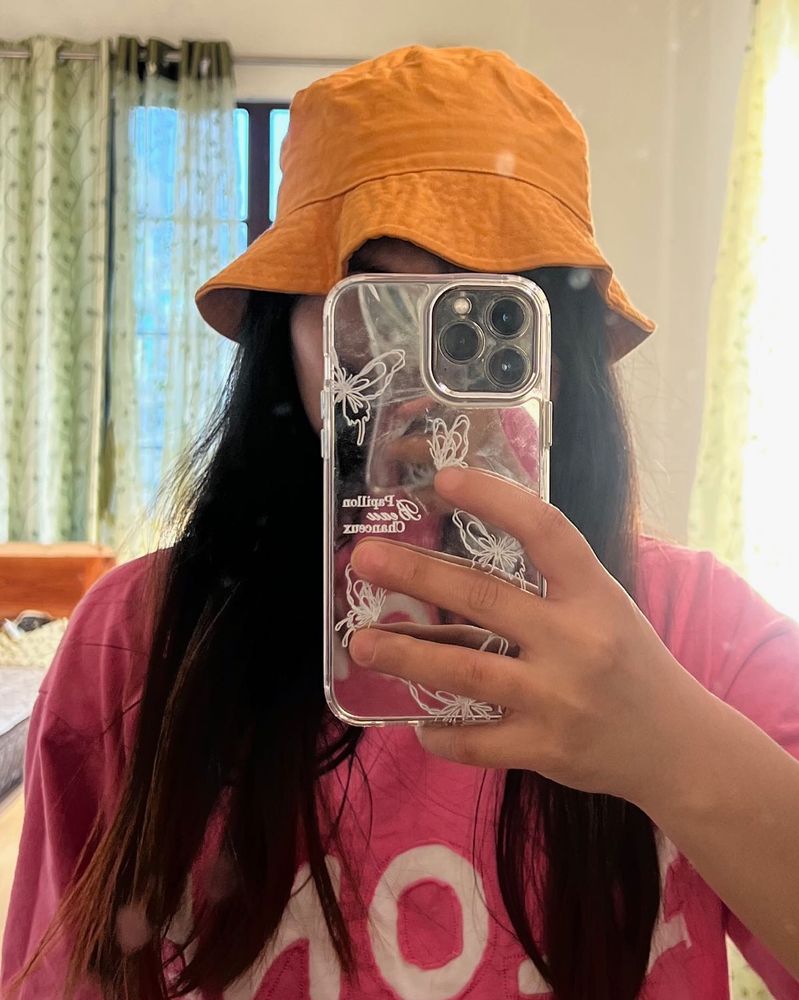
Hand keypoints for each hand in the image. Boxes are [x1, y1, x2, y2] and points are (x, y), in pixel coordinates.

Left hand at [348, 466, 711, 807]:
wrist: (677, 747)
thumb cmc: (629, 662)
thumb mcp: (603, 608)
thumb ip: (548, 585)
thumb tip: (464, 563)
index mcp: (595, 594)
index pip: (544, 530)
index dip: (493, 499)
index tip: (444, 479)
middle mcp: (577, 640)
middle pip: (484, 597)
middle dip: (416, 574)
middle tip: (363, 558)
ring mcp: (559, 698)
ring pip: (465, 670)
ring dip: (406, 655)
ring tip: (361, 643)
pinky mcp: (545, 750)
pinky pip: (476, 741)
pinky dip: (440, 733)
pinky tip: (416, 722)